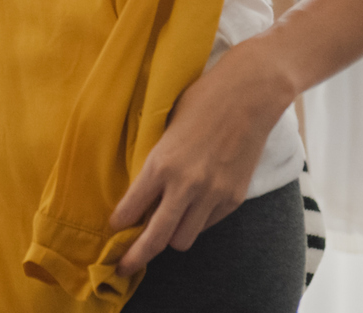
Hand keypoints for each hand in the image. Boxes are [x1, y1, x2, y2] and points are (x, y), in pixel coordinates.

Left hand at [106, 43, 296, 275]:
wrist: (249, 96)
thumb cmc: (201, 101)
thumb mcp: (165, 128)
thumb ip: (155, 160)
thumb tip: (141, 187)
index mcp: (162, 164)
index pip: (131, 209)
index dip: (119, 224)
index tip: (113, 229)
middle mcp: (186, 185)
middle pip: (156, 239)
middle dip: (135, 257)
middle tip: (123, 266)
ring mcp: (213, 195)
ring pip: (183, 240)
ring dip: (171, 238)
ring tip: (163, 229)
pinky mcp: (234, 199)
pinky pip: (207, 225)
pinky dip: (196, 223)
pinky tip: (191, 209)